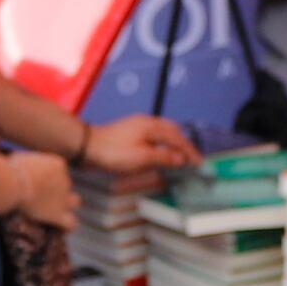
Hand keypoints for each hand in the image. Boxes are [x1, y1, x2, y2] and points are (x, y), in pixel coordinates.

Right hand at [0, 148, 81, 229]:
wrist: (14, 183)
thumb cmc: (12, 168)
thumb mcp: (18, 158)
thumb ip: (23, 160)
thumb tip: (10, 160)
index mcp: (57, 164)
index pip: (59, 170)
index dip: (50, 177)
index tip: (37, 180)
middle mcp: (65, 179)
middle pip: (66, 185)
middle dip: (58, 190)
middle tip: (43, 196)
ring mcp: (63, 198)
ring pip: (74, 202)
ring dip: (65, 206)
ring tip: (53, 211)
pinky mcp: (58, 214)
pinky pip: (70, 223)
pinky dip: (66, 226)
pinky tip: (59, 228)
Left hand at [80, 115, 199, 187]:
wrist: (86, 146)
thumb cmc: (112, 152)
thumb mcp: (141, 158)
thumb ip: (163, 157)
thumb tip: (181, 158)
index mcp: (152, 126)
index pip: (178, 138)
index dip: (190, 151)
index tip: (200, 163)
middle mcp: (147, 122)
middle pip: (173, 130)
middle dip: (184, 144)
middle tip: (193, 159)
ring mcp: (137, 126)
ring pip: (163, 131)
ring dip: (174, 143)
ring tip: (180, 156)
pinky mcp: (130, 132)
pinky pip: (154, 135)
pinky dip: (163, 143)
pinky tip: (160, 152)